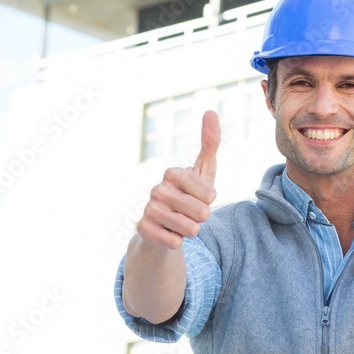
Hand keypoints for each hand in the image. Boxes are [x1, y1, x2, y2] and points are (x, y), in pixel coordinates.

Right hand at [136, 111, 219, 249]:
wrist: (164, 225)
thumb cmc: (188, 196)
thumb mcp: (203, 171)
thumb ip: (209, 143)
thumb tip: (210, 111)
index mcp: (173, 173)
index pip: (209, 193)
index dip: (210, 200)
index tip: (201, 196)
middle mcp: (157, 189)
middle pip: (201, 212)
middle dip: (202, 218)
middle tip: (191, 213)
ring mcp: (148, 209)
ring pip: (189, 229)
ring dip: (191, 231)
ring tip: (181, 223)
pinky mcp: (143, 230)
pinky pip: (174, 242)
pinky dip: (177, 242)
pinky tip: (169, 234)